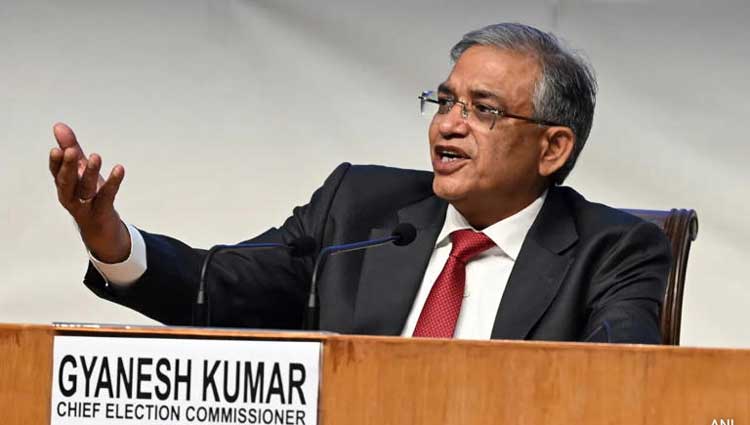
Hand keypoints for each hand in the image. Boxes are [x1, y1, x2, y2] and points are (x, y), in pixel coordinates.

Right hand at [49, 122, 130, 262]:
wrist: (101, 228)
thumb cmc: (89, 195)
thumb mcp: (80, 171)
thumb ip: (71, 148)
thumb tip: (58, 126)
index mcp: (64, 185)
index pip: (56, 172)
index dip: (56, 162)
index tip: (57, 149)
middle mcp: (71, 196)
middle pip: (66, 182)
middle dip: (68, 167)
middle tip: (71, 151)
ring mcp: (85, 207)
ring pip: (85, 190)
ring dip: (90, 173)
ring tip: (96, 156)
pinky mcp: (102, 212)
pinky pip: (107, 197)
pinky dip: (113, 183)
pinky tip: (119, 169)